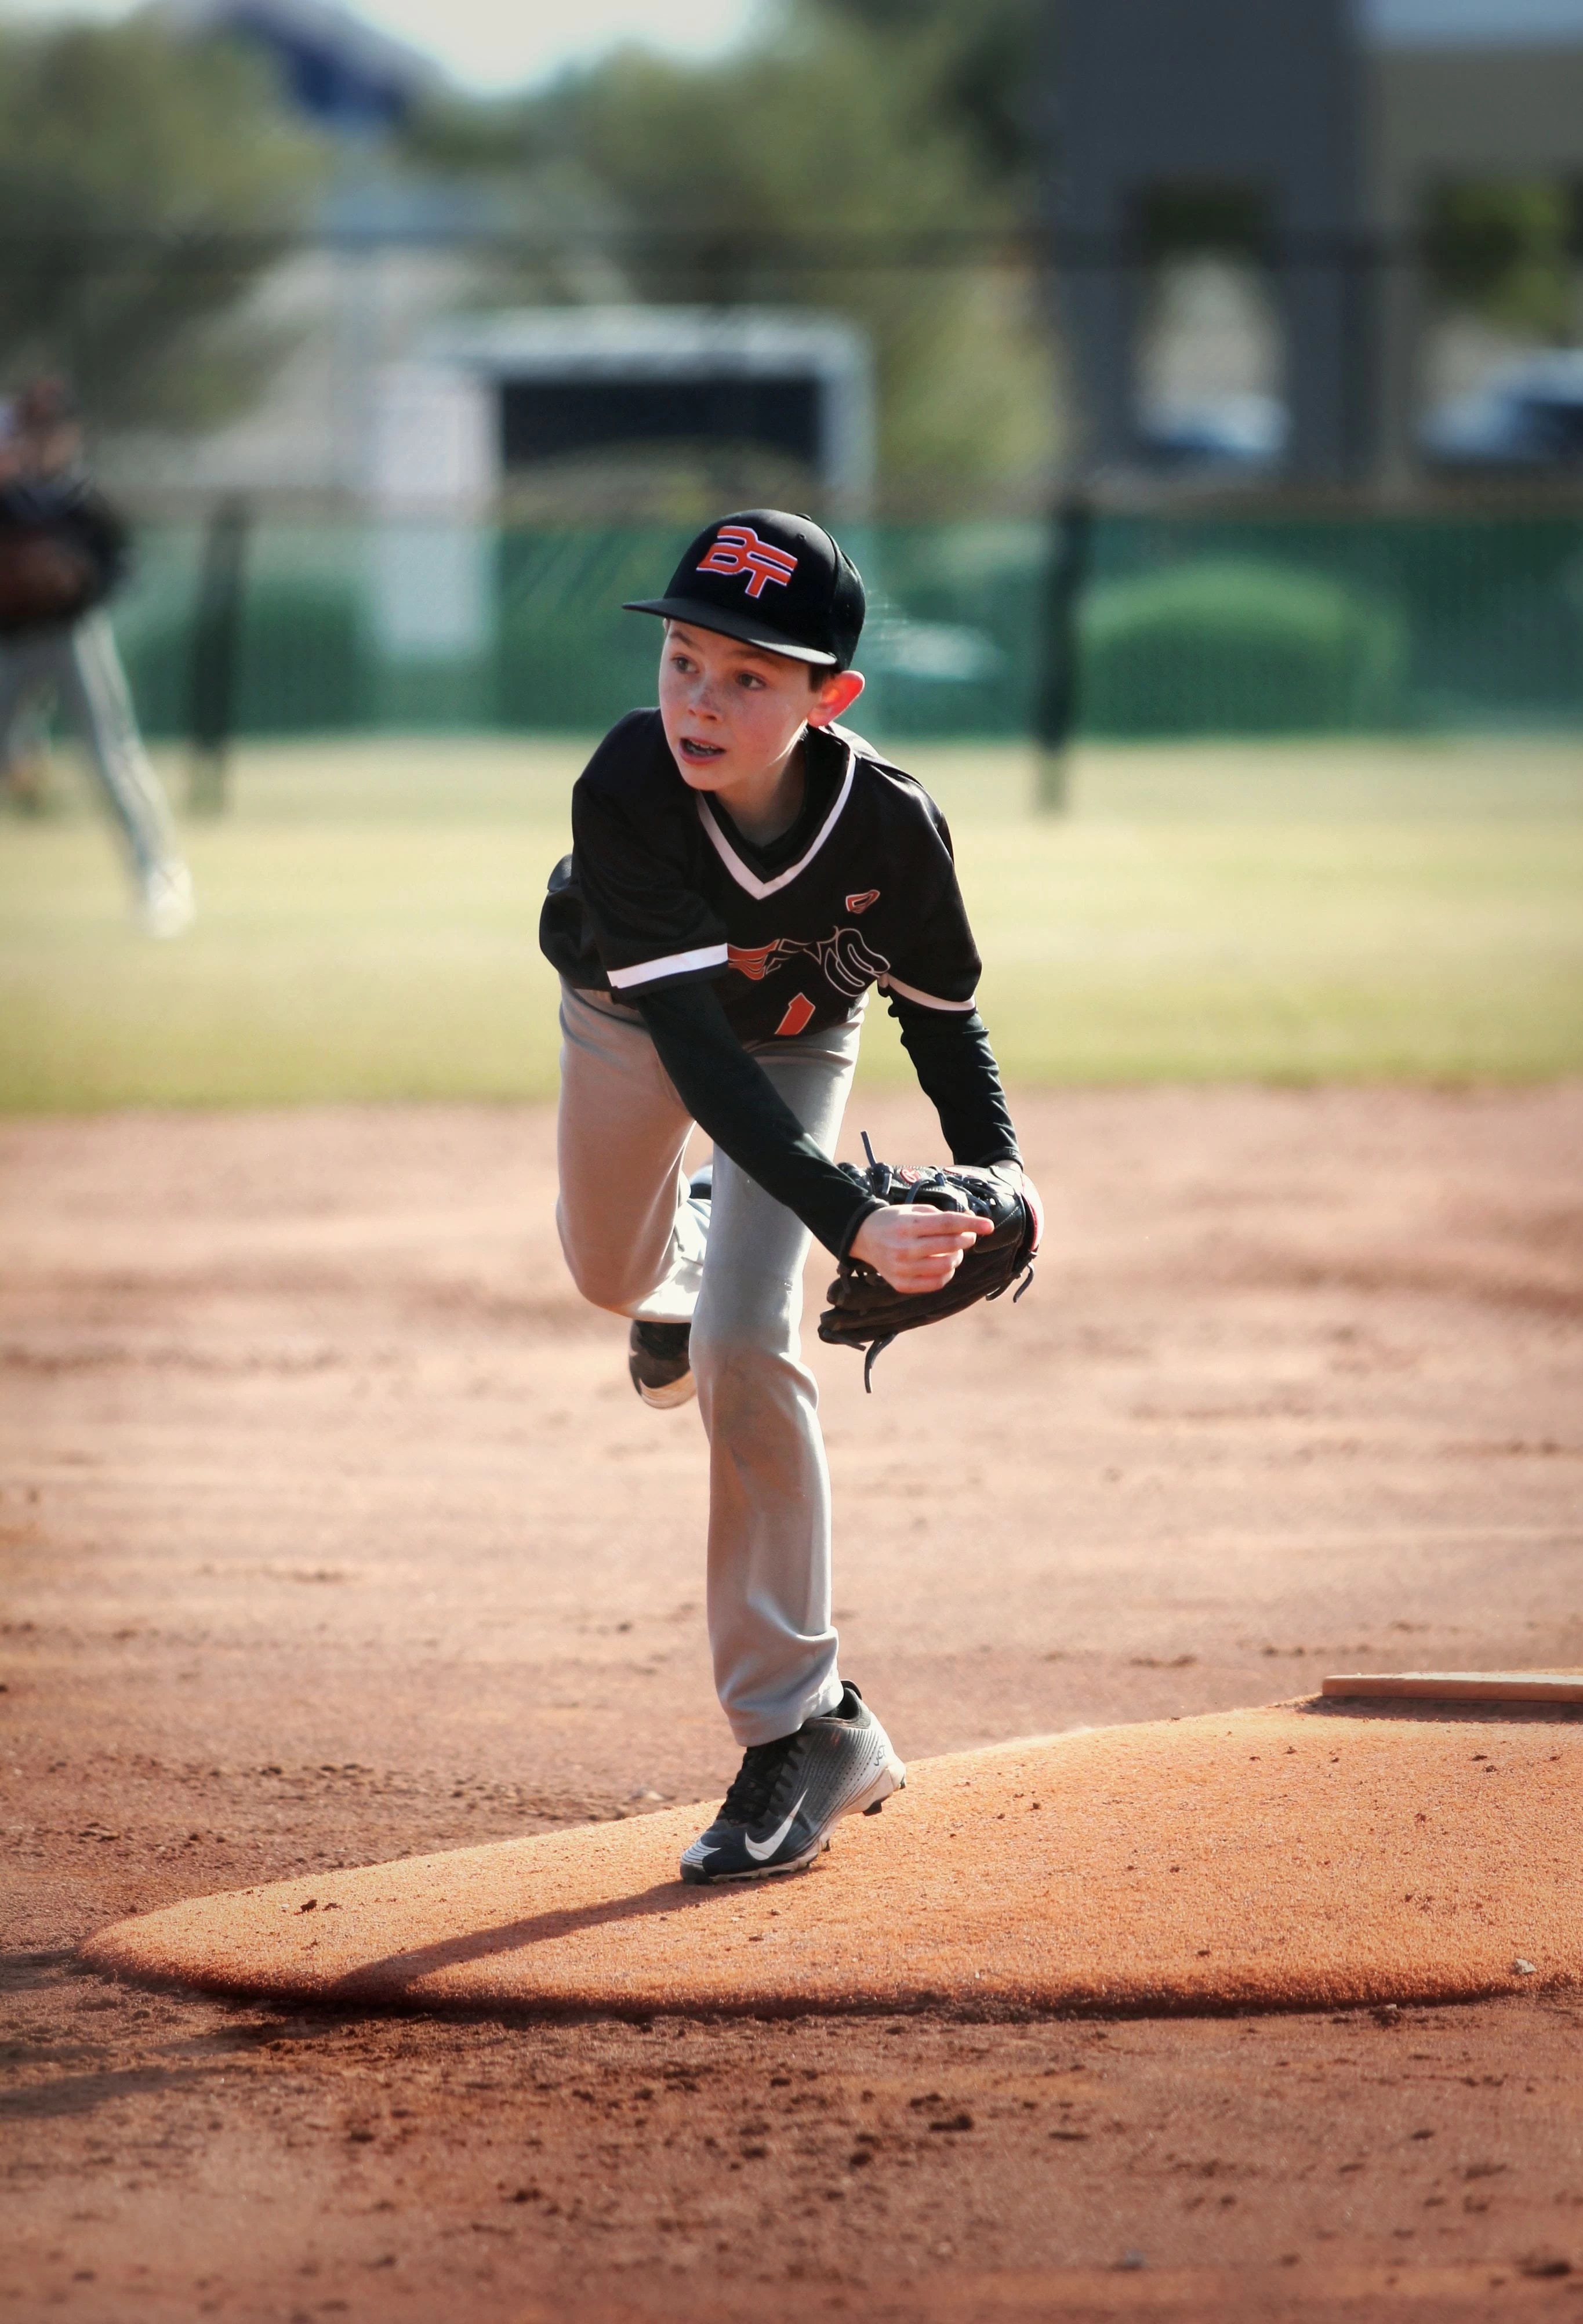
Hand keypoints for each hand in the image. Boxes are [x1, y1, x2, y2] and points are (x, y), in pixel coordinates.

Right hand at [849, 1202, 994, 1295]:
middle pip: (949, 1246)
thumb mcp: (915, 1211)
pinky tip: (944, 1264)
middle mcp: (903, 1248)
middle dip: (966, 1240)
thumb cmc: (895, 1221)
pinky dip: (947, 1274)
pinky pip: (935, 1283)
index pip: (947, 1224)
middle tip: (969, 1236)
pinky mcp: (901, 1284)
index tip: (989, 1226)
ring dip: (957, 1257)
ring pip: (946, 1267)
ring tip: (954, 1251)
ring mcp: (901, 1269)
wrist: (863, 1237)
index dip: (971, 1224)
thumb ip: (942, 1216)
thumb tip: (971, 1222)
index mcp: (907, 1225)